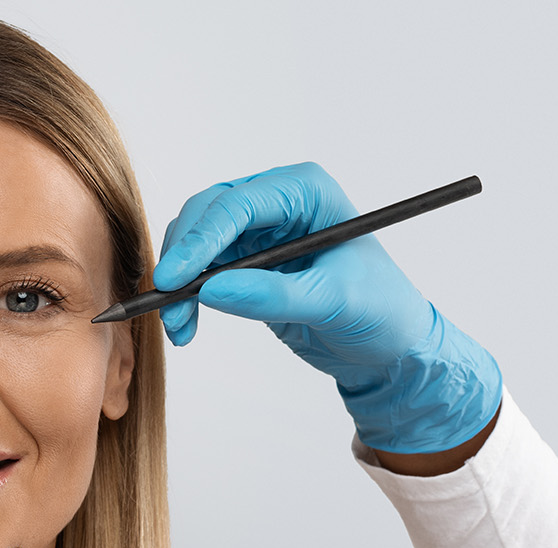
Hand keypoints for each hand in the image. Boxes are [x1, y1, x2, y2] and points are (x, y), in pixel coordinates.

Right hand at [154, 162, 500, 452]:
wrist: (389, 346)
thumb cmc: (381, 311)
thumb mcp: (334, 302)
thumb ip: (273, 295)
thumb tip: (211, 291)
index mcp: (305, 192)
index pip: (239, 203)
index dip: (201, 238)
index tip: (175, 278)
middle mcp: (277, 202)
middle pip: (207, 214)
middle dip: (183, 258)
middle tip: (168, 300)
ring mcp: (259, 231)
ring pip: (196, 242)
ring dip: (179, 281)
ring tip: (178, 325)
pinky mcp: (246, 262)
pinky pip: (201, 270)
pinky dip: (186, 296)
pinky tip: (186, 326)